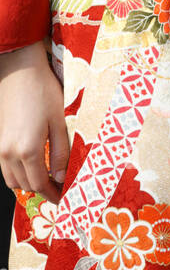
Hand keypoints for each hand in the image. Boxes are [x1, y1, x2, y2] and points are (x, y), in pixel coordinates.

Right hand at [0, 42, 67, 204]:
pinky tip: (32, 168)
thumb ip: (61, 152)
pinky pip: (6, 170)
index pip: (41, 184)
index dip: (53, 194)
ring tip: (48, 180)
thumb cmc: (43, 91)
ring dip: (30, 185)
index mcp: (28, 150)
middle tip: (60, 189)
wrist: (19, 71)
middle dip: (44, 191)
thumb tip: (61, 177)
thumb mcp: (60, 121)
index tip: (64, 198)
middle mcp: (10, 153)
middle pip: (27, 186)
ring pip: (13, 181)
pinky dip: (18, 175)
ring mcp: (1, 148)